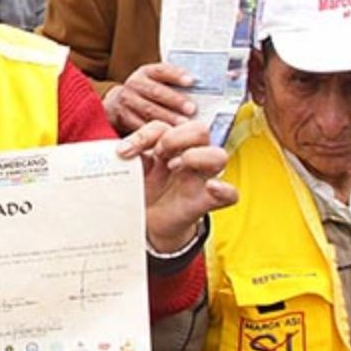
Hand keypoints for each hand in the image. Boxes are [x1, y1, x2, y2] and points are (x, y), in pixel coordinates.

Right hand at [102, 63, 197, 134]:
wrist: (115, 105)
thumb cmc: (146, 94)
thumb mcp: (154, 82)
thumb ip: (172, 84)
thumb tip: (202, 87)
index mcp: (146, 72)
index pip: (162, 70)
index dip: (176, 75)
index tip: (192, 81)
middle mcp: (134, 84)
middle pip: (156, 91)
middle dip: (175, 100)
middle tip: (192, 109)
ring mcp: (127, 101)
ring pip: (148, 110)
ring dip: (167, 118)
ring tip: (183, 125)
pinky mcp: (123, 118)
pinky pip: (140, 125)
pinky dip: (154, 131)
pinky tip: (167, 136)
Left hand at [117, 120, 238, 252]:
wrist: (147, 224)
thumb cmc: (142, 191)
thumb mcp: (132, 173)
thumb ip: (128, 160)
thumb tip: (118, 153)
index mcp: (169, 147)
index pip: (163, 126)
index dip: (144, 134)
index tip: (124, 151)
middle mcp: (188, 157)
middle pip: (199, 130)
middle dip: (176, 137)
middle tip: (158, 153)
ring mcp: (200, 178)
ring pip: (219, 156)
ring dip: (197, 156)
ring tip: (175, 167)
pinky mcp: (208, 201)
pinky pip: (231, 193)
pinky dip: (225, 189)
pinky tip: (210, 187)